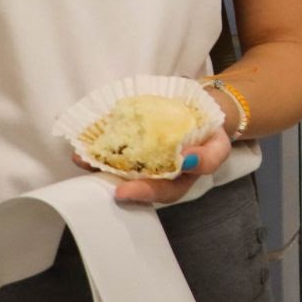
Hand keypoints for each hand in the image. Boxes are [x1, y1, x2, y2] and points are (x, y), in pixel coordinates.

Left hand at [69, 127, 232, 204]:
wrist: (199, 109)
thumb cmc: (209, 133)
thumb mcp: (218, 145)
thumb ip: (209, 157)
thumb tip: (187, 159)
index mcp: (177, 180)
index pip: (162, 192)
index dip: (143, 193)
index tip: (123, 191)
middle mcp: (156, 174)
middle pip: (136, 184)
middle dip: (116, 182)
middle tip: (102, 182)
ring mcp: (141, 159)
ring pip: (119, 168)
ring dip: (99, 166)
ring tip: (83, 160)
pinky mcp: (131, 143)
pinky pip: (112, 149)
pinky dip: (96, 149)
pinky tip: (82, 148)